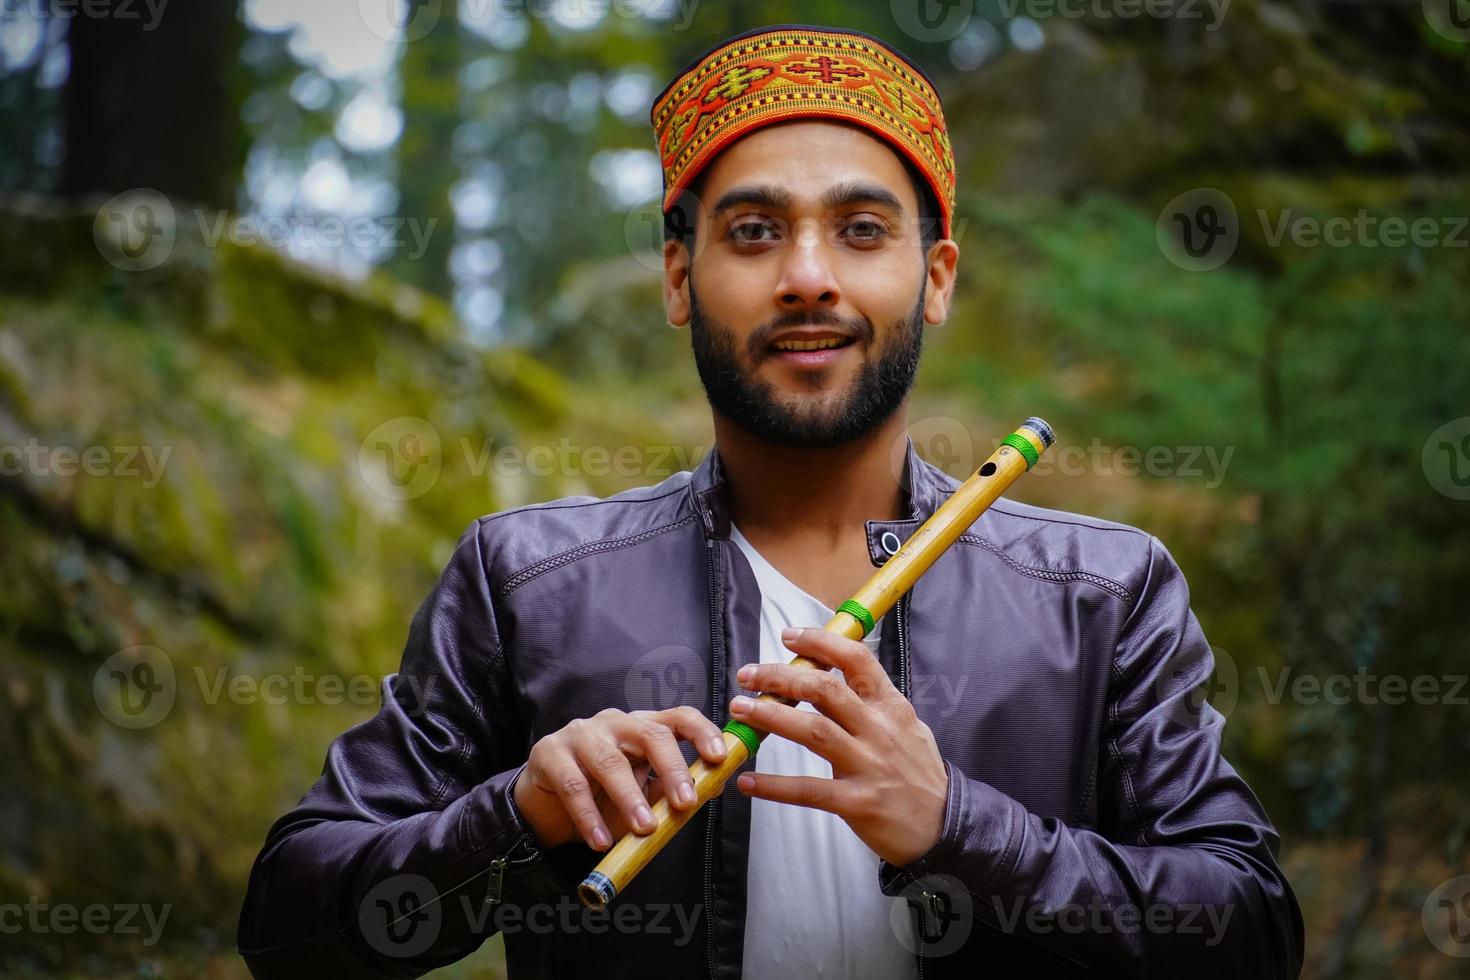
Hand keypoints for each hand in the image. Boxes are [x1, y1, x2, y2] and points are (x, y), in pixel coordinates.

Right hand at [512, 706, 727, 850]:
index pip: (678, 717)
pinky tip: (601, 841)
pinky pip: (573, 785)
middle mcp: (614, 723)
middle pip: (650, 734)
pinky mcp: (549, 753)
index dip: (702, 732)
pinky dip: (589, 816)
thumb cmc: (600, 796)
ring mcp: (580, 734)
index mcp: (642, 727)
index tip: (719, 757)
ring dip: (630, 798)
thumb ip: (672, 789)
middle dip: (672, 769)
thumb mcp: (642, 794)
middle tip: (685, 803)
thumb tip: (715, 785)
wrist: (547, 807)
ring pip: (610, 761)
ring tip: (644, 829)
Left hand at [729, 626, 947, 867]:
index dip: (820, 643)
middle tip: (748, 675)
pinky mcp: (858, 803)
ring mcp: (868, 765)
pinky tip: (748, 781)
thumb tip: (832, 674)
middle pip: (825, 690)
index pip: (856, 660)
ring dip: (772, 717)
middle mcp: (879, 730)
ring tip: (740, 710)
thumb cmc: (919, 773)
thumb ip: (872, 702)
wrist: (946, 826)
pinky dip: (774, 786)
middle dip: (781, 677)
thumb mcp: (906, 725)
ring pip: (814, 731)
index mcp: (890, 706)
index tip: (789, 636)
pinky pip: (809, 790)